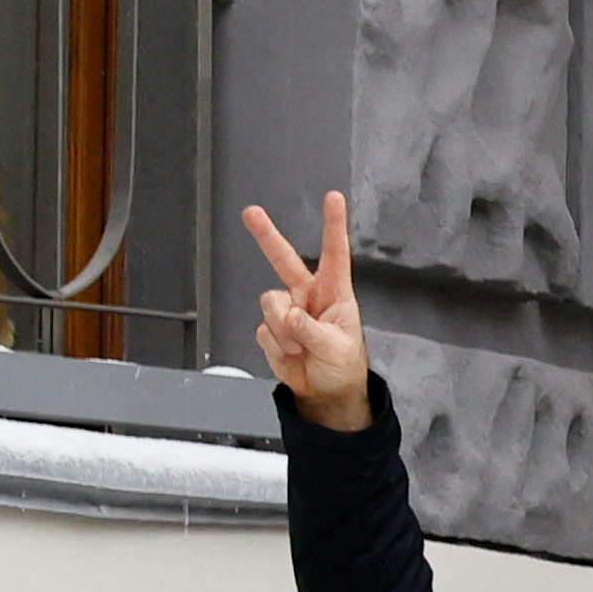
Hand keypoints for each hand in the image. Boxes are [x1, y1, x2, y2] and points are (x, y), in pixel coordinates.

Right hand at [243, 193, 368, 430]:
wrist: (326, 392)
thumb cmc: (342, 366)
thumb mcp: (337, 348)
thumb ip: (312, 331)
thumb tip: (291, 316)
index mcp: (333, 293)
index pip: (334, 253)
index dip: (333, 226)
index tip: (334, 199)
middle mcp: (308, 295)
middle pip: (283, 259)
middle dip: (266, 235)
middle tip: (250, 213)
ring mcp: (287, 310)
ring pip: (269, 302)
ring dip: (282, 329)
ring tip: (299, 348)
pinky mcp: (271, 328)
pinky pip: (263, 330)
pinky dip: (275, 345)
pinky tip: (290, 353)